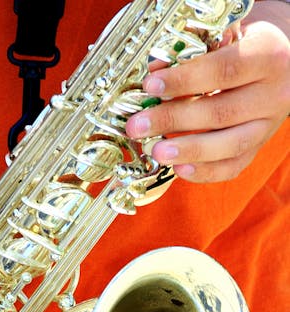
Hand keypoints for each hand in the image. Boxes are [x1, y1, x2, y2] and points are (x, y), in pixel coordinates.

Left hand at [125, 1, 289, 182]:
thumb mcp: (225, 38)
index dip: (185, 80)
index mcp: (267, 56)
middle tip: (138, 126)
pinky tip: (179, 168)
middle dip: (174, 120)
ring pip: (230, 145)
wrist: (278, 68)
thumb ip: (194, 52)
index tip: (151, 86)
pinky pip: (233, 167)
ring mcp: (268, 125)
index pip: (224, 70)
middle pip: (221, 112)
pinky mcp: (258, 148)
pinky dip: (205, 171)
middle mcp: (274, 93)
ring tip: (156, 151)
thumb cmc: (242, 50)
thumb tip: (155, 71)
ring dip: (189, 150)